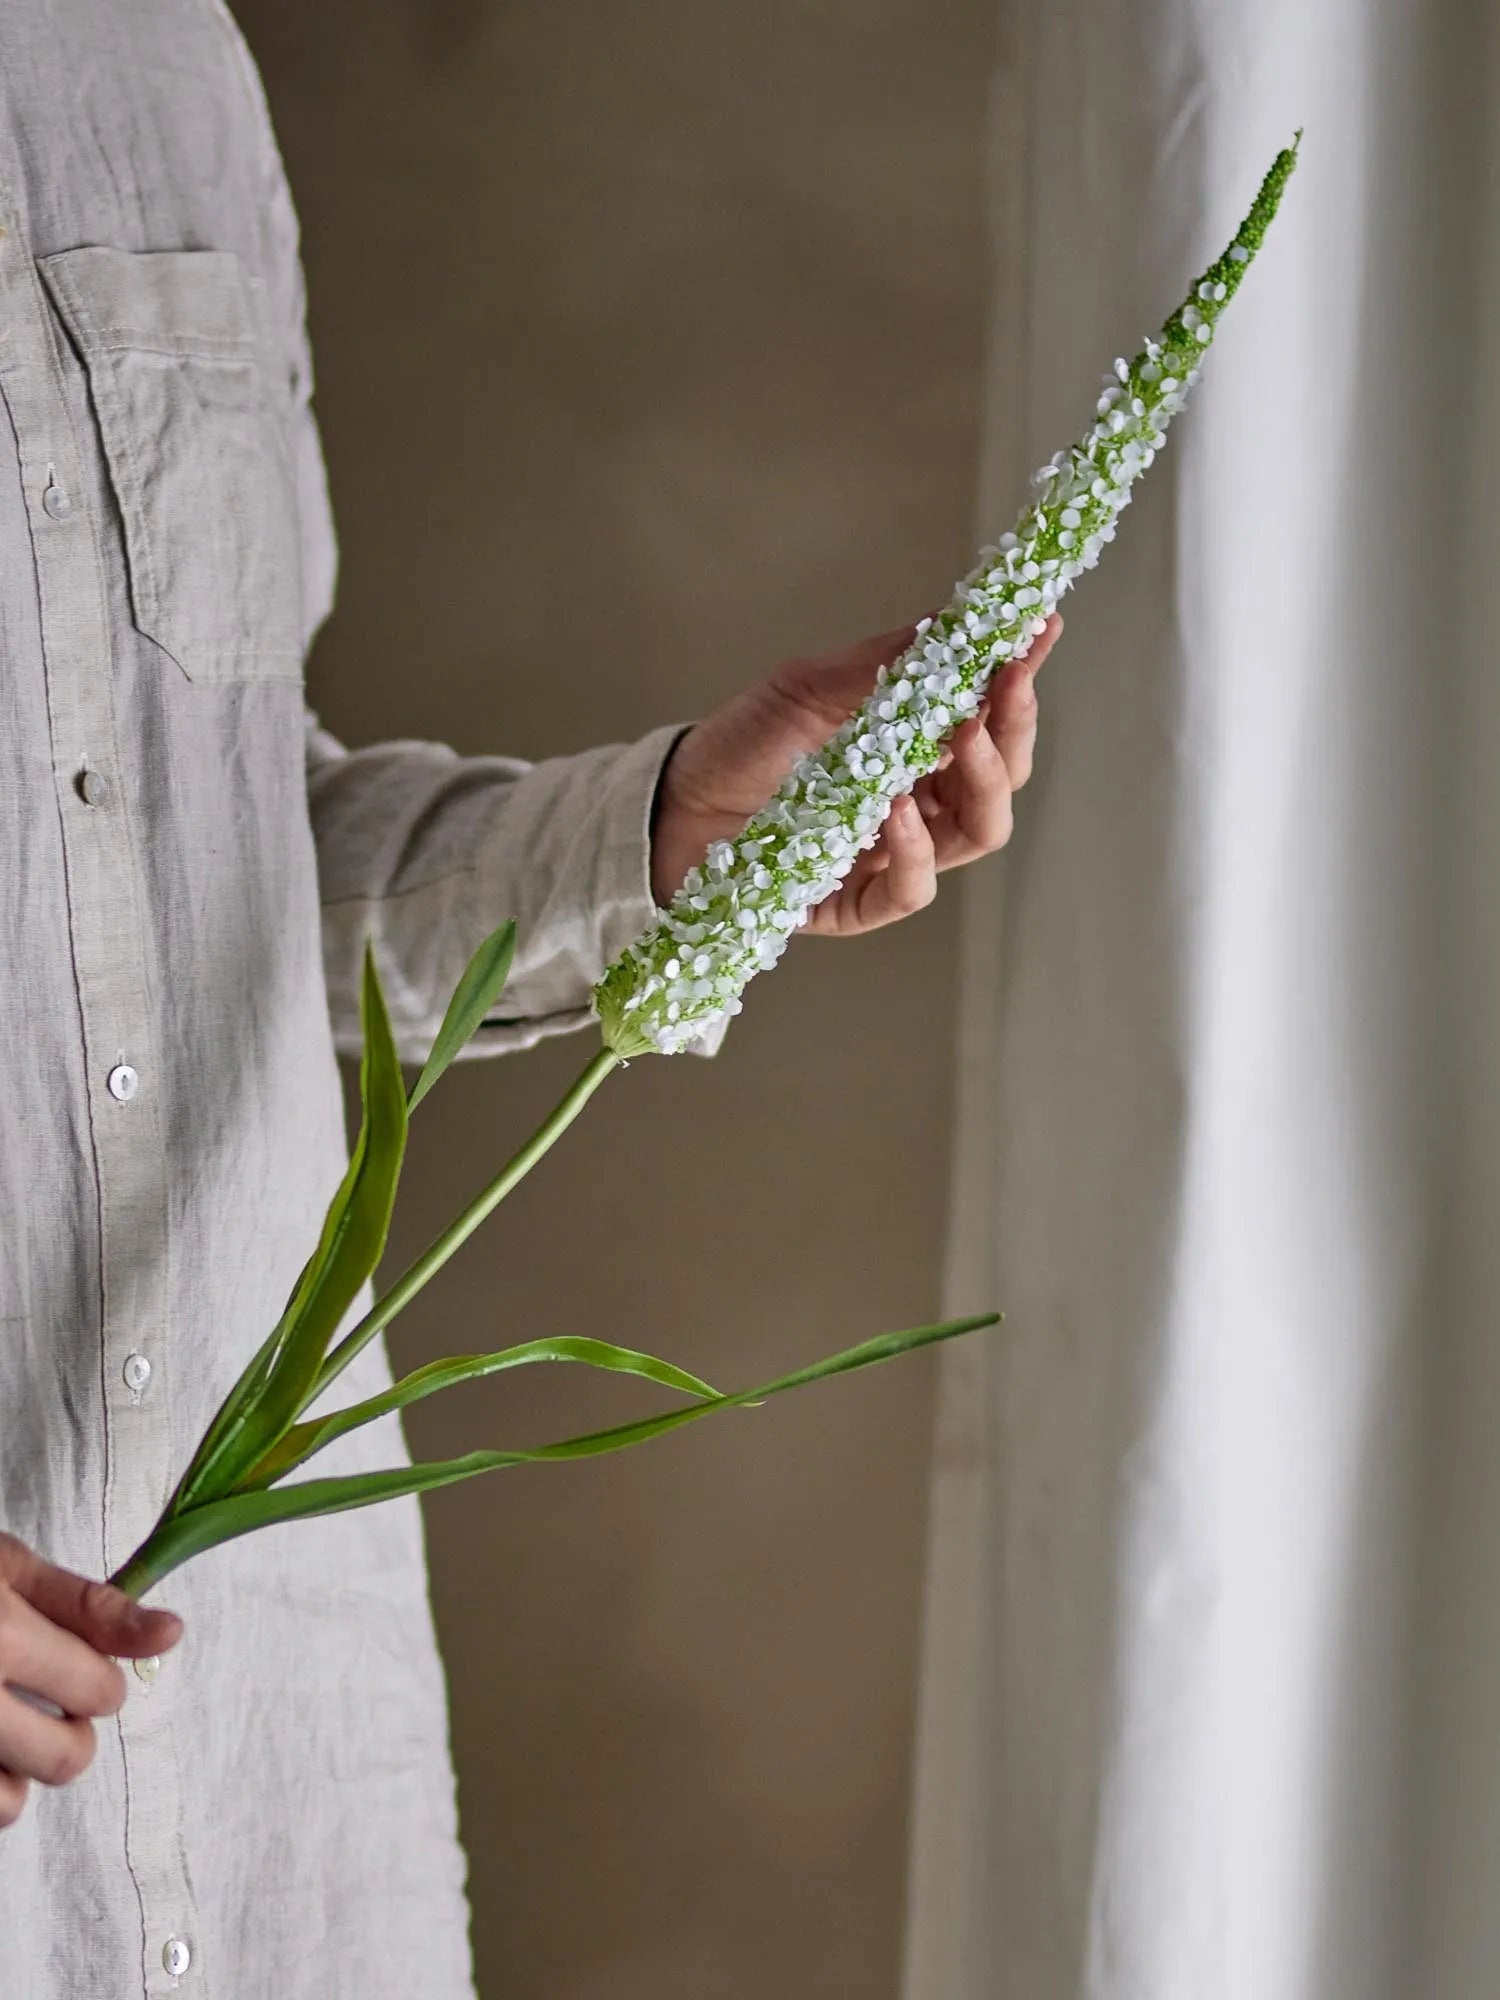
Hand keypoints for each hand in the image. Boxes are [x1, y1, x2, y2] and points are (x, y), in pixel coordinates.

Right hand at [0, 1534, 181, 1829]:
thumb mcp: (8, 1567)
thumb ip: (90, 1605)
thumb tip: (172, 1635)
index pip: (100, 1692)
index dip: (97, 1681)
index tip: (75, 1667)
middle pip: (66, 1759)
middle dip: (68, 1733)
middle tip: (40, 1701)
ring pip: (11, 1805)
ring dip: (17, 1774)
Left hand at [651, 613, 1061, 930]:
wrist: (670, 807)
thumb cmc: (741, 746)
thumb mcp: (806, 687)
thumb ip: (879, 664)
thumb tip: (951, 621)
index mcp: (916, 749)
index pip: (989, 717)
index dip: (1018, 678)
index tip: (1039, 628)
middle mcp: (919, 803)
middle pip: (1001, 777)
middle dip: (1012, 727)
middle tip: (1005, 683)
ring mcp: (894, 856)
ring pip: (978, 832)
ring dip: (980, 782)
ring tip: (962, 736)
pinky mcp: (858, 904)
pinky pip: (912, 888)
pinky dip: (913, 849)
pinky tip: (895, 809)